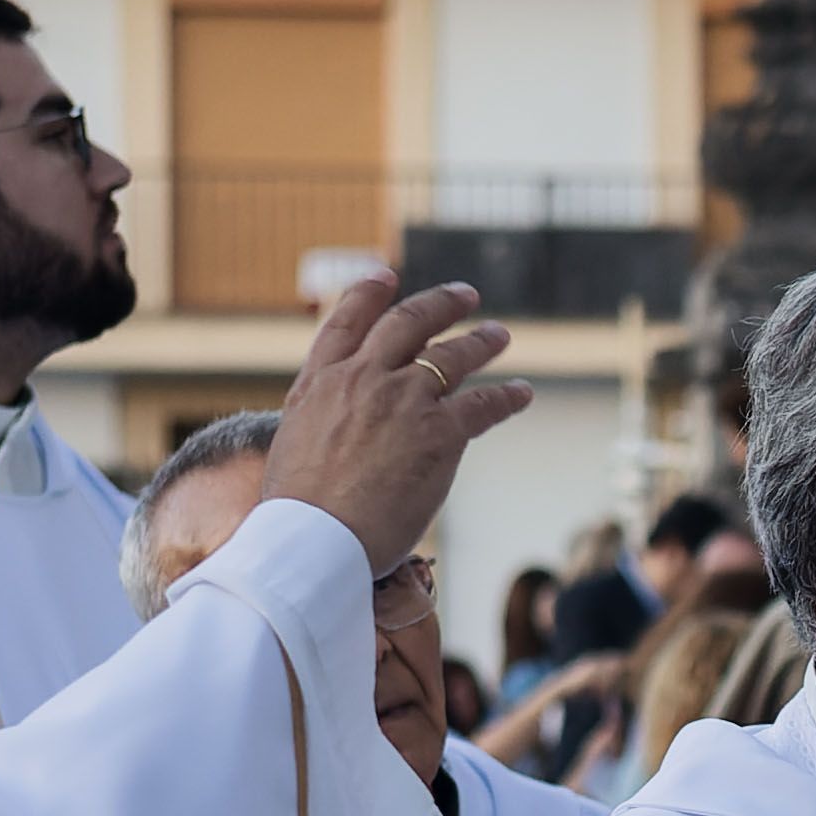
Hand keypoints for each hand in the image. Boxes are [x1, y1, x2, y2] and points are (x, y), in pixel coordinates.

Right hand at [264, 272, 527, 569]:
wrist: (315, 539)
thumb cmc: (299, 513)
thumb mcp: (294, 447)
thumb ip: (322, 422)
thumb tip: (341, 429)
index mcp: (318, 383)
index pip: (344, 323)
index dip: (367, 294)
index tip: (385, 276)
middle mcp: (361, 379)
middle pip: (407, 324)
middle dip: (440, 304)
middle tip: (464, 295)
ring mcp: (403, 400)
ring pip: (452, 356)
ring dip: (481, 341)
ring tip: (499, 335)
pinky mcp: (440, 431)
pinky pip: (484, 404)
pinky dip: (507, 397)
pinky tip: (521, 394)